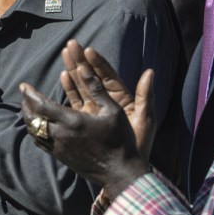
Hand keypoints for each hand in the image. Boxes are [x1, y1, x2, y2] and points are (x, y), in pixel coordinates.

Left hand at [20, 63, 149, 199]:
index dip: (30, 94)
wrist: (119, 173)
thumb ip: (96, 88)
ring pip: (34, 131)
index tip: (24, 85)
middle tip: (24, 93)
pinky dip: (34, 131)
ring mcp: (59, 148)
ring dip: (28, 118)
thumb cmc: (119, 139)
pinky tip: (37, 126)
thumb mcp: (113, 110)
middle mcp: (61, 135)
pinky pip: (40, 143)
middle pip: (32, 118)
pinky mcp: (61, 157)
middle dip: (25, 104)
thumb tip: (83, 68)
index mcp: (72, 121)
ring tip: (28, 107)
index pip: (41, 105)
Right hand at [60, 40, 156, 163]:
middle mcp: (107, 101)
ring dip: (73, 70)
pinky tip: (63, 76)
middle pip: (92, 77)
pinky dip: (70, 88)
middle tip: (70, 45)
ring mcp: (96, 110)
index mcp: (122, 98)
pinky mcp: (86, 120)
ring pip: (83, 86)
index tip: (88, 50)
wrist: (125, 169)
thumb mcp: (146, 119)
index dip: (98, 63)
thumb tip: (150, 72)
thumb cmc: (139, 144)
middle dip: (81, 61)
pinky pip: (77, 101)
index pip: (108, 76)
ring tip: (64, 54)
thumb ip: (146, 96)